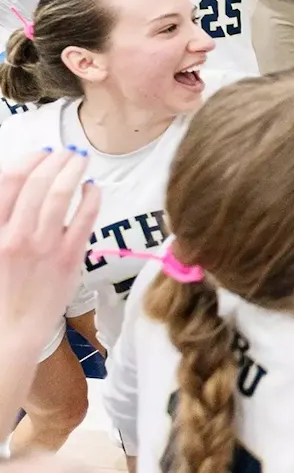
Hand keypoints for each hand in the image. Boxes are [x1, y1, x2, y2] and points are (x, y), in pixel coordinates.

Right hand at [0, 149, 100, 349]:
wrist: (10, 331)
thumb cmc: (0, 290)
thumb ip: (4, 220)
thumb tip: (19, 190)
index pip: (9, 181)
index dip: (29, 161)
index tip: (42, 153)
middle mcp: (16, 234)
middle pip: (38, 182)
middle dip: (56, 160)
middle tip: (68, 153)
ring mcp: (44, 245)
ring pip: (62, 194)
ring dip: (73, 171)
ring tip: (81, 161)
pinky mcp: (69, 258)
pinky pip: (85, 217)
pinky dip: (91, 196)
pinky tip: (93, 188)